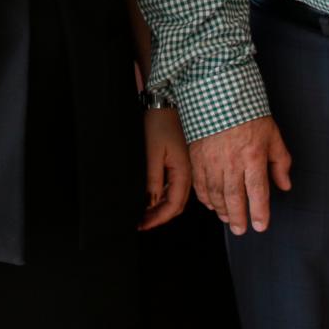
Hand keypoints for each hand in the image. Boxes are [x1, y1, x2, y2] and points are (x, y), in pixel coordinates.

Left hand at [138, 106, 192, 230]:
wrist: (165, 102)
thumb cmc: (159, 123)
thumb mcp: (153, 152)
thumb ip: (153, 180)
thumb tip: (150, 204)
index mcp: (183, 172)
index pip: (173, 206)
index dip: (158, 219)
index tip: (142, 225)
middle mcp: (188, 173)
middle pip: (176, 205)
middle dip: (159, 217)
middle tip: (141, 223)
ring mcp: (185, 169)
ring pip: (176, 197)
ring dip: (160, 208)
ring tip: (143, 214)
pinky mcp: (180, 164)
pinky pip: (174, 187)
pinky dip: (163, 197)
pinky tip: (152, 199)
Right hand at [187, 115, 292, 235]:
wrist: (220, 93)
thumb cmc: (249, 114)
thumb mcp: (272, 134)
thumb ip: (280, 161)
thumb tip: (285, 185)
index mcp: (253, 155)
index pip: (258, 191)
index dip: (260, 212)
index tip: (261, 226)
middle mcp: (232, 161)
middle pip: (234, 198)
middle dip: (238, 218)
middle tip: (241, 230)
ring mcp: (212, 159)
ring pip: (215, 193)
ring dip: (221, 210)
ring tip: (227, 218)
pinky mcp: (197, 156)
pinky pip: (199, 183)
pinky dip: (204, 197)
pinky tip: (210, 204)